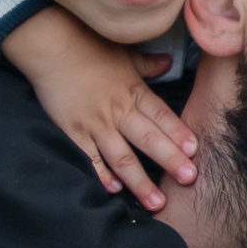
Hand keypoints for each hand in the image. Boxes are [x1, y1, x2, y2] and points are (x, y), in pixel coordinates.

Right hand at [3, 6, 196, 209]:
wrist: (50, 45)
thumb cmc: (89, 46)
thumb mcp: (124, 54)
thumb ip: (148, 64)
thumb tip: (169, 63)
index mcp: (134, 91)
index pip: (162, 116)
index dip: (179, 134)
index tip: (195, 152)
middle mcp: (118, 110)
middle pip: (149, 139)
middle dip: (170, 161)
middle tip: (189, 180)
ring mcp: (96, 123)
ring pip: (123, 157)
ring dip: (140, 181)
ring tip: (157, 202)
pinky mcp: (73, 131)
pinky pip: (90, 158)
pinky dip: (101, 175)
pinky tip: (114, 190)